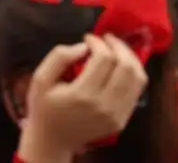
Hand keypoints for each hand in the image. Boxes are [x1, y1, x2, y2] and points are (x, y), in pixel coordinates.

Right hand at [17, 35, 147, 161]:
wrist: (53, 140)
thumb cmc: (44, 107)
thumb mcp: (40, 79)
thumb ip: (58, 57)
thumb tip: (83, 46)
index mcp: (82, 94)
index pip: (104, 59)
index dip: (98, 42)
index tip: (88, 38)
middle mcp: (104, 105)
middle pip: (126, 66)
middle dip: (118, 46)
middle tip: (106, 39)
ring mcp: (116, 114)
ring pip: (137, 78)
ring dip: (129, 58)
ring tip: (116, 50)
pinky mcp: (122, 120)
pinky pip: (136, 91)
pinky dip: (133, 74)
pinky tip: (120, 67)